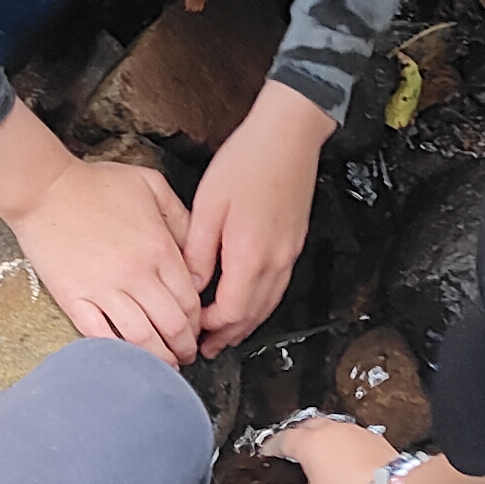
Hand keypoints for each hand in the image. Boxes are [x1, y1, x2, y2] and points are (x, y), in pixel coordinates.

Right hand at [17, 156, 204, 363]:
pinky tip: (127, 359)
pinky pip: (101, 336)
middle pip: (172, 326)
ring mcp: (104, 290)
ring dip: (158, 358)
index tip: (197, 328)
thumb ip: (180, 216)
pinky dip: (118, 352)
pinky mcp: (74, 299)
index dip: (198, 322)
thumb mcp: (151, 185)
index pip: (191, 301)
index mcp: (160, 250)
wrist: (44, 189)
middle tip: (186, 354)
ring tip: (164, 364)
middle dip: (184, 346)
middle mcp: (137, 276)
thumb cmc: (96, 184)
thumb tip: (196, 249)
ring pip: (141, 339)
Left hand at [188, 83, 331, 353]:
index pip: (229, 313)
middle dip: (226, 336)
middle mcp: (275, 262)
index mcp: (249, 256)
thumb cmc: (247, 162)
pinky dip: (259, 304)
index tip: (189, 329)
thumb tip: (189, 286)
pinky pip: (277, 288)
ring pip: (267, 306)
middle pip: (251, 317)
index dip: (208, 328)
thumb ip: (198, 252)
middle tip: (204, 348)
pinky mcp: (295, 244)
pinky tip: (247, 302)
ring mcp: (289, 255)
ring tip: (223, 334)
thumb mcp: (209, 206)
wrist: (289, 135)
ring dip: (244, 324)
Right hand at [249, 418, 394, 483]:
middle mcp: (331, 430)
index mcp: (310, 443)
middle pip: (307, 427)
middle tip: (289, 456)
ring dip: (320, 440)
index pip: (282, 439)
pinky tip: (345, 463)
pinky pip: (350, 438)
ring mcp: (356, 432)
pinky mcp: (377, 440)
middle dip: (295, 438)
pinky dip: (342, 447)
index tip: (265, 457)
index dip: (271, 448)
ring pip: (331, 429)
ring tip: (316, 458)